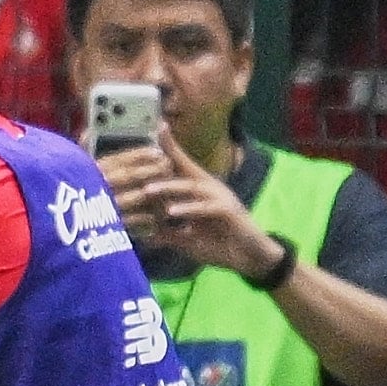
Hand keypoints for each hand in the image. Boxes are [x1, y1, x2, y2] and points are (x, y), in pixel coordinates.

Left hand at [100, 137, 280, 278]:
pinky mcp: (228, 211)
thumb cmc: (220, 246)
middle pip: (184, 170)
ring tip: (148, 190)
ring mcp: (220, 197)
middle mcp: (209, 188)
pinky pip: (205, 207)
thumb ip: (168, 235)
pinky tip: (172, 211)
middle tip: (137, 167)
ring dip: (169, 187)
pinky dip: (189, 208)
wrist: (250, 258)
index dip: (170, 147)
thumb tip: (145, 236)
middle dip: (162, 164)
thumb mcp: (188, 241)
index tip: (157, 127)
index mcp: (199, 191)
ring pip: (192, 187)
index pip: (182, 165)